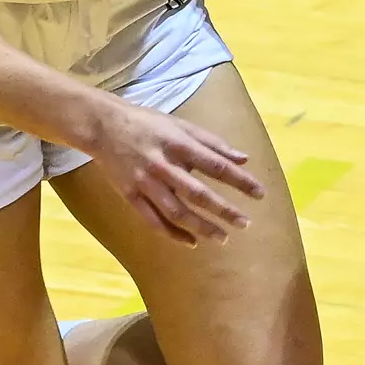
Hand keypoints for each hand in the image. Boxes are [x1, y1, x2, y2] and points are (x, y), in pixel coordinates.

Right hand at [87, 100, 266, 246]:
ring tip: (222, 238)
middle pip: (197, 193)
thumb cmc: (148, 123)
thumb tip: (243, 158)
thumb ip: (212, 142)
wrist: (104, 126)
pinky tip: (190, 242)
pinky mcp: (131, 195)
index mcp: (178, 144)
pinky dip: (172, 234)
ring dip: (201, 227)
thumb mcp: (181, 125)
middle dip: (224, 210)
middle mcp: (163, 165)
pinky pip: (153, 220)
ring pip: (176, 211)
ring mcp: (145, 182)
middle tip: (245, 224)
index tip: (259, 194)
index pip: (215, 165)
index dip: (239, 180)